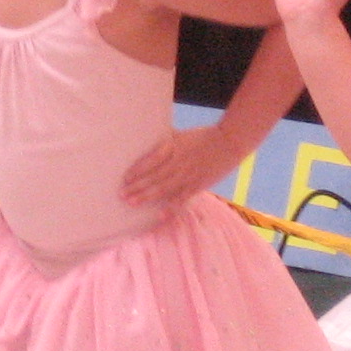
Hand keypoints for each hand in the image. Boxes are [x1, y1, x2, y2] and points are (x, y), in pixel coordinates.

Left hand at [122, 122, 243, 206]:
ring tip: (131, 203)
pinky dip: (171, 208)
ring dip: (146, 196)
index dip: (137, 170)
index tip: (125, 178)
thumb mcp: (182, 135)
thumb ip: (166, 140)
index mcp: (173, 147)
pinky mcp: (198, 185)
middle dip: (136, 186)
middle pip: (153, 176)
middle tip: (121, 195)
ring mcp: (188, 175)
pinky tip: (159, 216)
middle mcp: (178, 162)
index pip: (150, 160)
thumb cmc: (204, 137)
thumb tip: (149, 140)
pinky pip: (182, 199)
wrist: (229, 142)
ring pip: (163, 188)